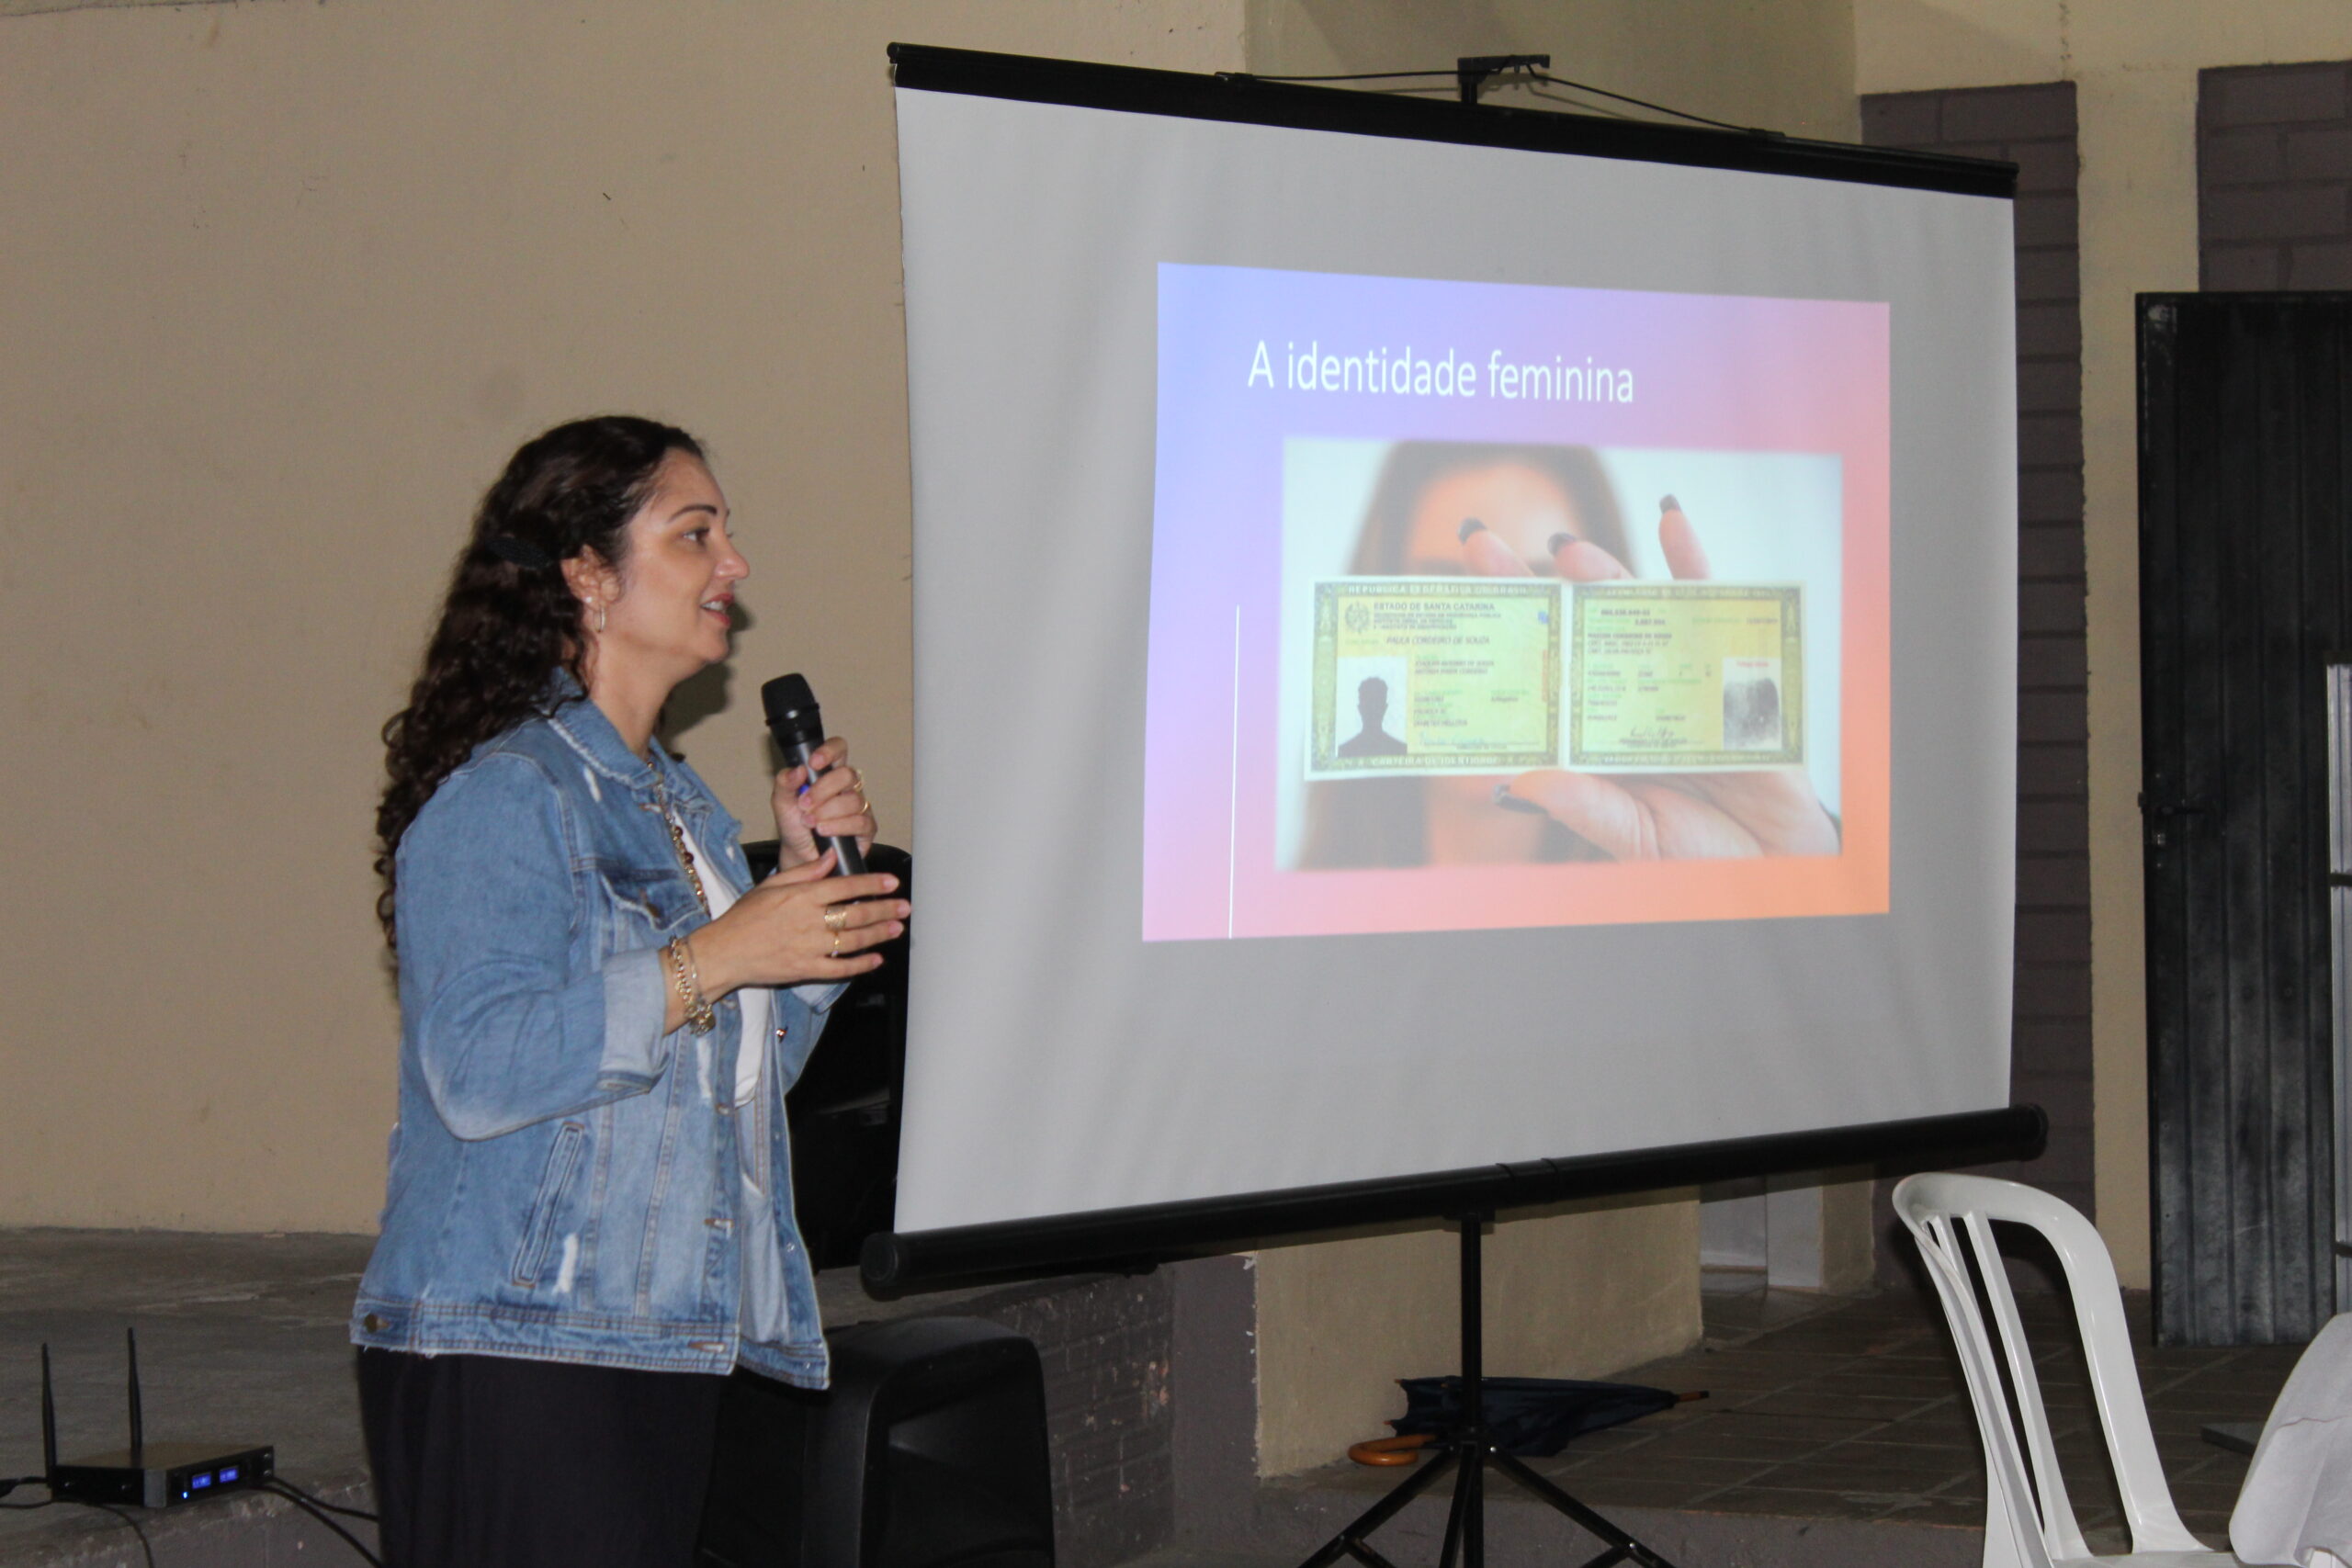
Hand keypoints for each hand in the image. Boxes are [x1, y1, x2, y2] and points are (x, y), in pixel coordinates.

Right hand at [690, 851, 908, 994]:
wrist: (724, 951)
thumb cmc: (745, 916)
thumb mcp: (772, 884)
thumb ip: (804, 871)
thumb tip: (830, 857)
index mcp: (802, 896)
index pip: (846, 886)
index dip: (872, 884)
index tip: (891, 883)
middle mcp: (810, 920)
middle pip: (856, 914)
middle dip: (884, 910)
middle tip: (903, 907)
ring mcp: (809, 947)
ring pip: (853, 940)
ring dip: (878, 935)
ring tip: (896, 929)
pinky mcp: (806, 969)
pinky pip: (840, 968)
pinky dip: (860, 965)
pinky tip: (875, 960)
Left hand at [771, 737, 876, 868]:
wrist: (800, 856)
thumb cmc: (795, 826)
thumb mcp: (781, 803)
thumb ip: (785, 783)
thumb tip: (798, 769)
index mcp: (828, 773)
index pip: (838, 749)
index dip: (830, 751)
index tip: (813, 763)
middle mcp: (847, 787)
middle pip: (848, 774)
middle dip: (823, 790)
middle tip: (804, 805)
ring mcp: (859, 807)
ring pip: (852, 800)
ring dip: (827, 812)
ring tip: (810, 823)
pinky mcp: (867, 828)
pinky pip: (860, 821)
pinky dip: (839, 826)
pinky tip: (824, 831)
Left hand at [1463, 498, 1838, 859]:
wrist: (1780, 864)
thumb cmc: (1701, 856)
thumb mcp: (1635, 836)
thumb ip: (1585, 807)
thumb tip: (1521, 781)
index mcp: (1591, 736)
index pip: (1534, 678)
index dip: (1498, 642)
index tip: (1453, 605)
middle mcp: (1624, 697)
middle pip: (1569, 630)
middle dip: (1526, 587)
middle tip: (1480, 544)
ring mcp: (1673, 675)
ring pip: (1628, 611)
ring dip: (1598, 570)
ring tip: (1564, 547)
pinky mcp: (1729, 665)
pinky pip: (1709, 604)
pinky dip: (1691, 559)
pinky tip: (1670, 520)